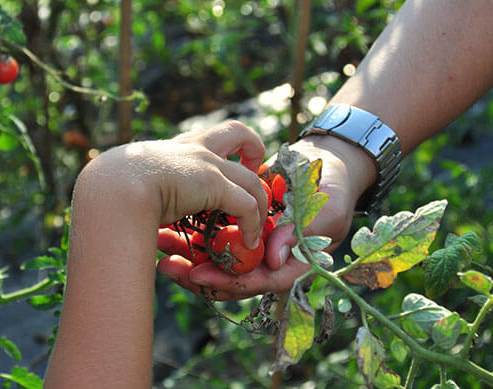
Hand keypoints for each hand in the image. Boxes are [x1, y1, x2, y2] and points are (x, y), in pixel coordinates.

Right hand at [79, 120, 269, 247]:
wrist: (112, 187)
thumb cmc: (111, 190)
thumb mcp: (130, 185)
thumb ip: (141, 192)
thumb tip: (134, 210)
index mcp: (173, 149)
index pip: (204, 139)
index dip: (220, 151)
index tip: (224, 168)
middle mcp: (194, 149)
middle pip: (237, 132)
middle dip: (254, 149)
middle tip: (255, 173)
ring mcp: (207, 164)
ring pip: (252, 178)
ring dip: (260, 204)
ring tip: (257, 227)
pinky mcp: (214, 184)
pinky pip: (247, 205)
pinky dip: (252, 224)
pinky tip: (248, 240)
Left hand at [157, 135, 375, 299]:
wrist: (325, 164)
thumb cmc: (333, 188)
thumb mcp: (327, 209)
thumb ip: (302, 233)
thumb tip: (273, 258)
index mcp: (291, 264)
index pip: (257, 283)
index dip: (227, 284)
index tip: (200, 275)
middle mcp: (267, 259)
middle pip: (229, 279)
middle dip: (197, 275)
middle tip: (168, 266)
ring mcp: (251, 244)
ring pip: (216, 261)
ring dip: (186, 256)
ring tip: (159, 245)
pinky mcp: (238, 226)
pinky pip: (212, 237)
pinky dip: (189, 234)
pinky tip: (165, 228)